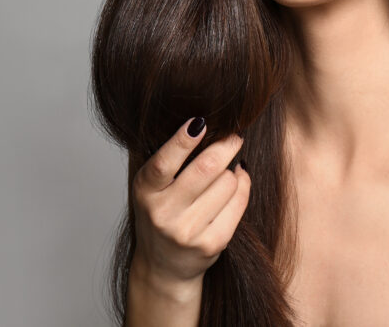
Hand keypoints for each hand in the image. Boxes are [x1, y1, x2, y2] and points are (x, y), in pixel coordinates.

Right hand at [130, 118, 250, 287]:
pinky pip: (239, 202)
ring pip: (228, 182)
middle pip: (206, 168)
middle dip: (226, 145)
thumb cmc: (162, 212)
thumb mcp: (152, 187)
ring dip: (232, 171)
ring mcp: (188, 232)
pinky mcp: (212, 244)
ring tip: (224, 174)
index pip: (164, 163)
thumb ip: (171, 160)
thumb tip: (205, 125)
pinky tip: (236, 184)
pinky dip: (243, 186)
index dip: (183, 140)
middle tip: (234, 136)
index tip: (200, 122)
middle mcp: (164, 214)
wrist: (162, 265)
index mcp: (146, 192)